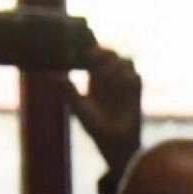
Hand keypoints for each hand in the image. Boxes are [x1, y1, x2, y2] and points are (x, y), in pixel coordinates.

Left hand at [66, 45, 143, 173]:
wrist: (115, 143)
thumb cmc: (96, 128)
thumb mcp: (79, 108)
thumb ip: (69, 91)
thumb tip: (55, 77)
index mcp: (95, 80)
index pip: (96, 56)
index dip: (94, 50)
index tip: (88, 54)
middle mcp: (112, 80)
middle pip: (113, 53)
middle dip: (107, 53)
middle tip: (98, 60)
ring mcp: (125, 86)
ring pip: (127, 62)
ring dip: (118, 65)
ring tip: (108, 77)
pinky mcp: (136, 94)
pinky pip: (136, 77)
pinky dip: (129, 77)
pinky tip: (120, 86)